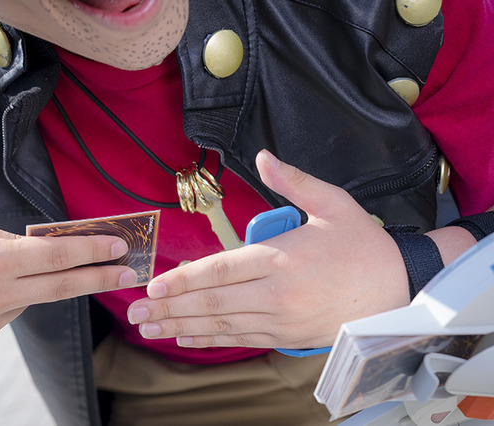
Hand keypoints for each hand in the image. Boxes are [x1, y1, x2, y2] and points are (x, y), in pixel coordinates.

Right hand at [0, 221, 135, 347]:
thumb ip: (17, 244)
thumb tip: (53, 250)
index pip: (58, 256)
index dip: (93, 251)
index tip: (119, 247)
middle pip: (63, 287)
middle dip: (99, 278)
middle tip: (128, 273)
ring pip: (30, 300)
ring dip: (28, 285)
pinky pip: (8, 314)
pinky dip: (4, 301)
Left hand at [127, 149, 410, 349]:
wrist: (399, 289)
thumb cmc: (364, 246)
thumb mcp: (334, 204)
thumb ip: (294, 182)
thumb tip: (263, 156)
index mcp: (283, 257)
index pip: (222, 269)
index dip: (185, 279)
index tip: (154, 284)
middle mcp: (277, 293)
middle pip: (213, 302)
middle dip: (170, 307)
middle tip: (136, 312)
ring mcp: (281, 319)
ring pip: (222, 325)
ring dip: (181, 325)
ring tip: (149, 327)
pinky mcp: (286, 337)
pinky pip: (241, 340)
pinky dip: (211, 340)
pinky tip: (186, 337)